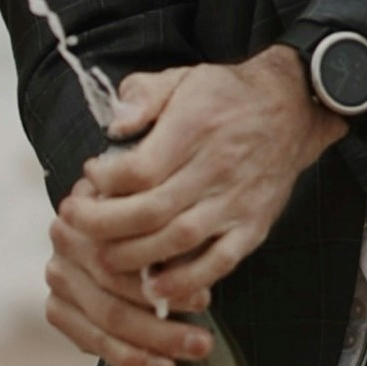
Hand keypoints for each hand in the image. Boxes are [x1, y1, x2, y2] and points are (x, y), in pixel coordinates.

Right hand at [44, 199, 203, 365]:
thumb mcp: (161, 214)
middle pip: (112, 296)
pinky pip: (92, 342)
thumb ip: (169, 241)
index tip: (203, 300)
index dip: (166, 284)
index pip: (124, 261)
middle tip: (201, 342)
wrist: (116, 218)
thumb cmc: (149, 218)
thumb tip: (193, 286)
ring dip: (152, 347)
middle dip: (162, 327)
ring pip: (104, 325)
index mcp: (88, 212)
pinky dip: (129, 359)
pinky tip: (159, 365)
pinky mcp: (56, 308)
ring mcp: (58, 277)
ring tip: (188, 354)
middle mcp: (65, 242)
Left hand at [52, 49, 340, 323]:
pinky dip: (185, 281)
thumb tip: (114, 128)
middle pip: (152, 210)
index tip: (88, 177)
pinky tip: (154, 288)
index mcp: (194, 128)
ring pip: (179, 240)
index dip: (105, 180)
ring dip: (135, 257)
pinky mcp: (253, 226)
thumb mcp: (180, 77)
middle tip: (75, 223)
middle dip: (104, 225)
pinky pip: (219, 262)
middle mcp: (217, 168)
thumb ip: (142, 96)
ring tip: (102, 257)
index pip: (140, 169)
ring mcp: (237, 202)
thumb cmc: (224, 95)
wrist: (291, 109)